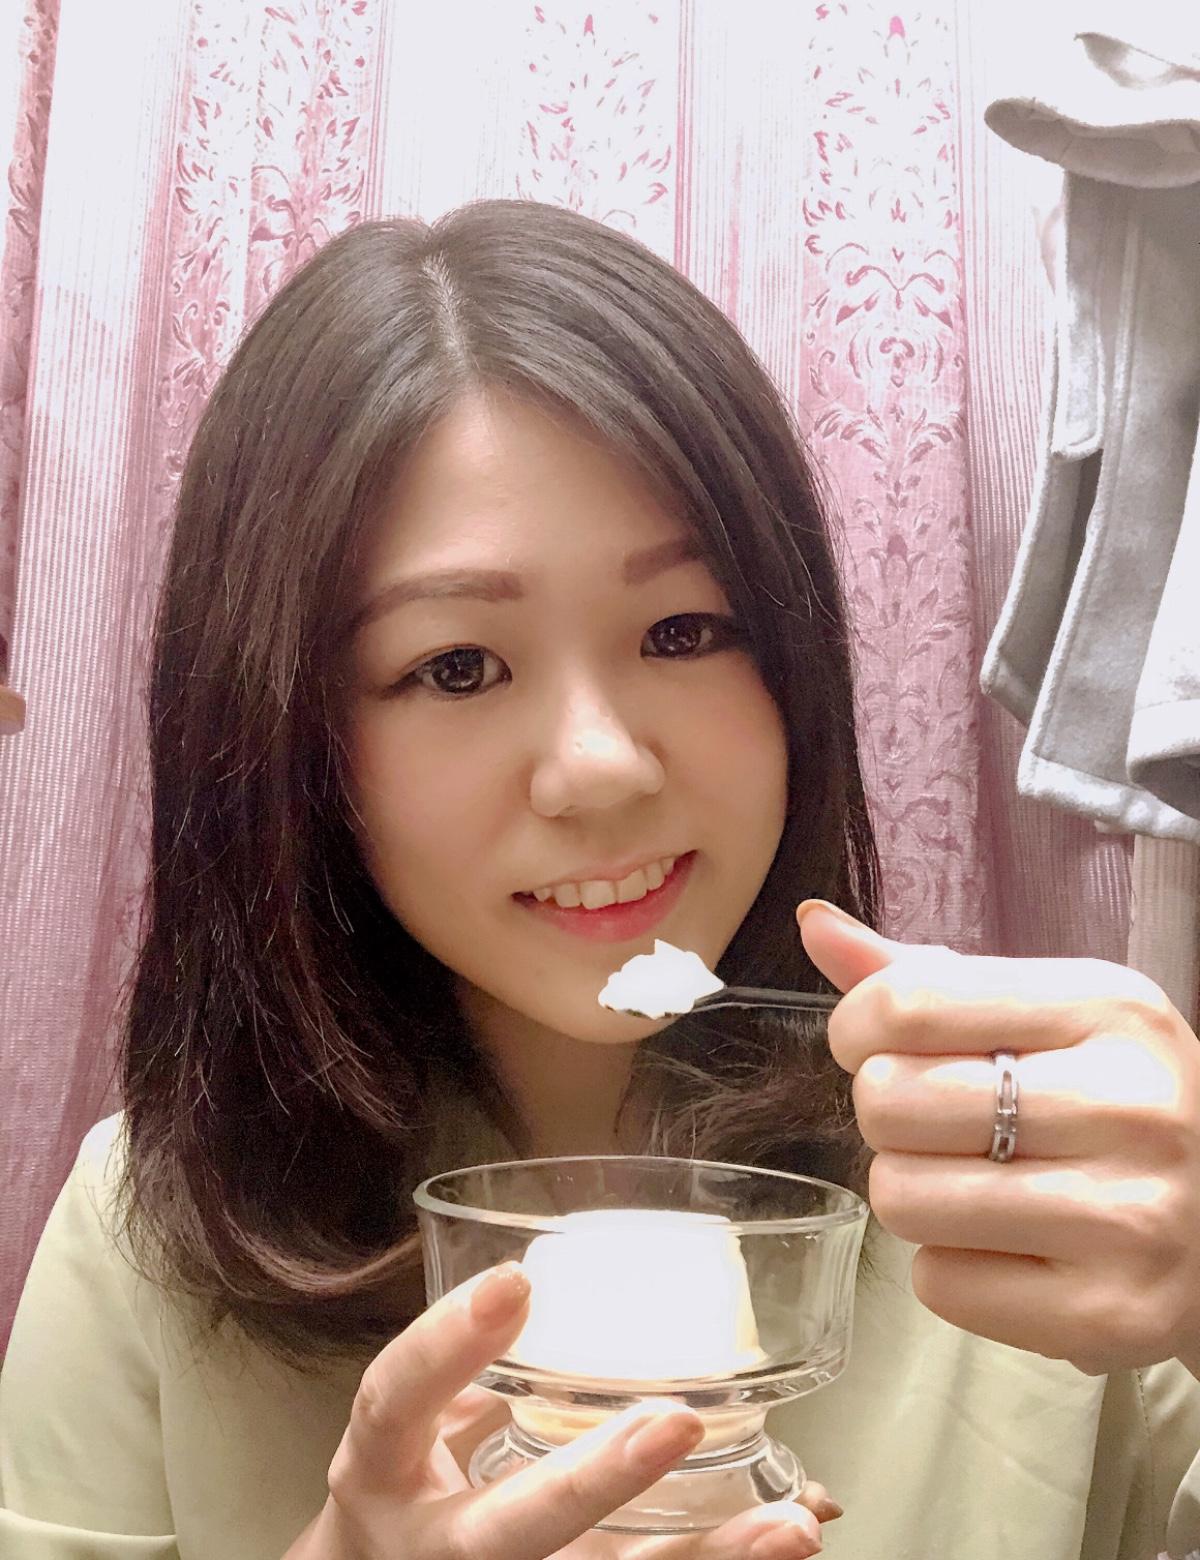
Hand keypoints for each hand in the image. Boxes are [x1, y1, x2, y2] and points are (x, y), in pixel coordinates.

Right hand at [283, 1262, 836, 1559]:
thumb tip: (558, 1281)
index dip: (446, 1344)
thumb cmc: (407, 1483)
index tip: (516, 1282)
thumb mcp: (416, 1419)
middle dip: (592, 1481)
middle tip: (675, 1422)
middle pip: (509, 1529)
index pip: (396, 1402)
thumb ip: (478, 1360)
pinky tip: (790, 1535)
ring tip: (790, 1522)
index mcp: (382, 1471)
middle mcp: (432, 1547)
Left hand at [798, 899, 1199, 1377]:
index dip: (857, 1027)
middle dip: (886, 1114)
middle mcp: (1129, 1106)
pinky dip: (951, 1268)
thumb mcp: (1044, 1015)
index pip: (909, 1003)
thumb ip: (925, 977)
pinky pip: (940, 1285)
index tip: (874, 1045)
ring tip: (974, 1184)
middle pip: (889, 1102)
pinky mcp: (1113, 1314)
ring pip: (900, 1199)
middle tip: (939, 1125)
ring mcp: (1129, 1216)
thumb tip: (815, 925)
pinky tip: (1011, 1248)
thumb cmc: (1111, 1101)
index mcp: (1106, 1007)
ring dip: (913, 1193)